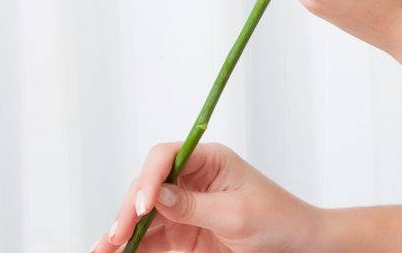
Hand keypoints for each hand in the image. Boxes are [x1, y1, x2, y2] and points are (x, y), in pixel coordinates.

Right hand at [91, 140, 322, 252]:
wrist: (297, 245)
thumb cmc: (277, 220)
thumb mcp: (236, 214)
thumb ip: (194, 205)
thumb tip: (157, 196)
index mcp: (208, 160)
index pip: (166, 157)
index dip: (148, 179)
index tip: (142, 207)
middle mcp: (192, 178)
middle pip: (147, 187)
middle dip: (128, 210)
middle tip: (116, 237)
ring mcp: (185, 206)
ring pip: (143, 215)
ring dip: (122, 231)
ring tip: (103, 251)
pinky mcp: (182, 232)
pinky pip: (152, 237)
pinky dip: (134, 246)